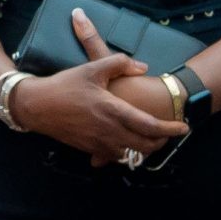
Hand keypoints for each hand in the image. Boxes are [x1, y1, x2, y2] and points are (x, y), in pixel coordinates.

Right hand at [5, 9, 187, 167]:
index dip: (171, 128)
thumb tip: (143, 67)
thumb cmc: (65, 85)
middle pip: (146, 145)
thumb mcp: (92, 68)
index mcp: (113, 110)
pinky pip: (115, 156)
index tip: (183, 127)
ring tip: (150, 138)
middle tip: (168, 132)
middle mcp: (110, 131)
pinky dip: (126, 153)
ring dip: (145, 149)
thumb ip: (120, 63)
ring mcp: (100, 143)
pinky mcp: (90, 149)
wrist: (37, 106)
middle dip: (161, 141)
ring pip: (132, 155)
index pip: (150, 125)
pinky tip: (126, 143)